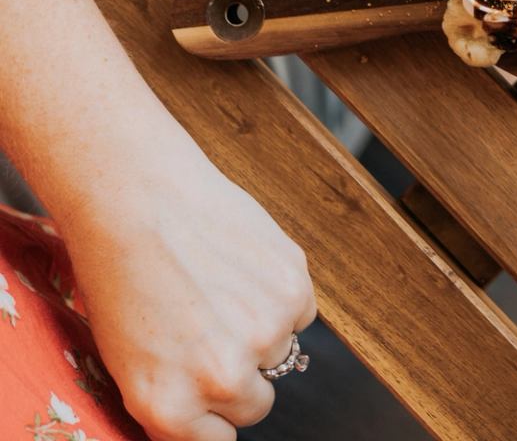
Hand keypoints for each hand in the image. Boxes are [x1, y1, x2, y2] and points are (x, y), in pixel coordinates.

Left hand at [59, 149, 313, 440]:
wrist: (138, 199)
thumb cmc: (119, 272)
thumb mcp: (127, 356)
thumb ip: (174, 395)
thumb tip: (211, 413)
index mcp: (167, 405)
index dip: (212, 414)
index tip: (206, 392)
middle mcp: (219, 380)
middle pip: (256, 404)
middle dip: (241, 376)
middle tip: (213, 333)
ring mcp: (262, 335)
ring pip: (280, 353)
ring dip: (261, 329)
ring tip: (220, 288)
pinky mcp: (293, 290)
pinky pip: (300, 312)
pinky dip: (280, 295)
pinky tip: (241, 267)